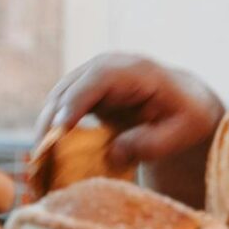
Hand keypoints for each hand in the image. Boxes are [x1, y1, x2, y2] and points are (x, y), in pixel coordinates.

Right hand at [36, 54, 224, 192]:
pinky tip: (47, 155)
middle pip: (71, 86)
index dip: (77, 101)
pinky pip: (62, 107)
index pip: (99, 78)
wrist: (188, 103)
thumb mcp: (181, 133)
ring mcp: (95, 77)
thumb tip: (113, 153)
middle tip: (41, 155)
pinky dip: (52, 129)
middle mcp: (111, 67)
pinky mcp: (87, 93)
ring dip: (46, 126)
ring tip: (39, 161)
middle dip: (52, 118)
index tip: (60, 128)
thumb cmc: (188, 118)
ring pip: (60, 97)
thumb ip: (152, 143)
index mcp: (138, 71)